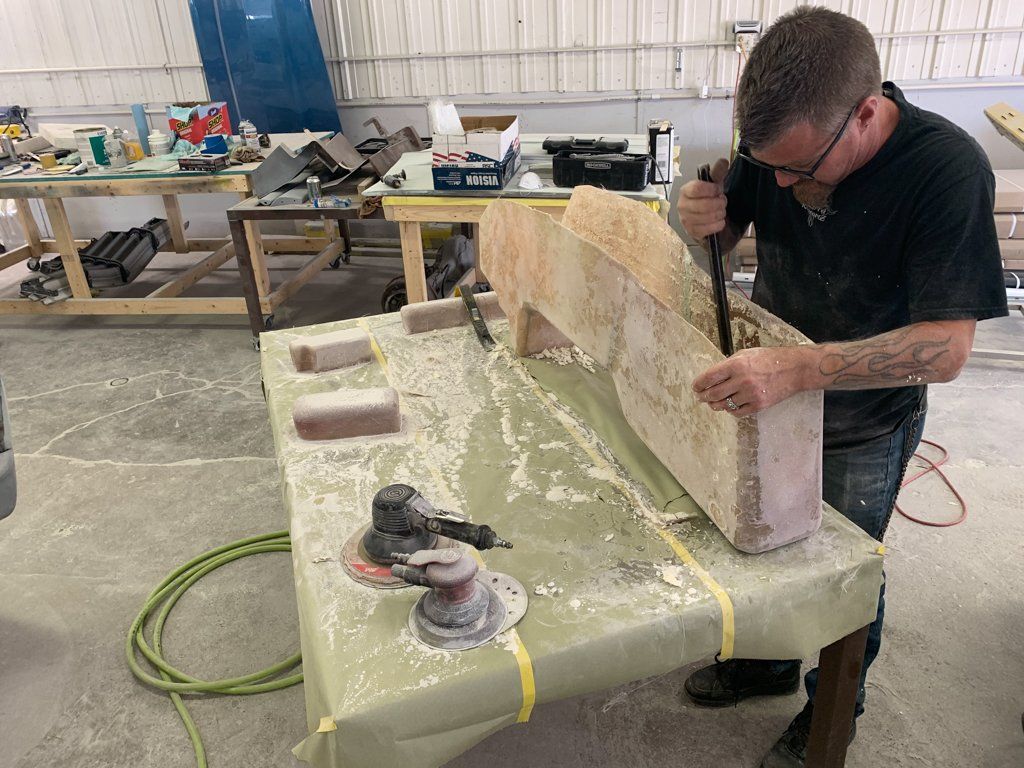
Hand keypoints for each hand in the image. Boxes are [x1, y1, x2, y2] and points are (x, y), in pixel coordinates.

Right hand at [678, 157, 729, 239]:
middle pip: (704, 205)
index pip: (697, 189)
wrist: (705, 218)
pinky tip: (719, 221)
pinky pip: (708, 229)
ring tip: (720, 211)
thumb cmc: (708, 199)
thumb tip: (723, 162)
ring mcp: (685, 220)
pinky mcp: (691, 232)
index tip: (718, 190)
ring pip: (708, 217)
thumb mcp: (713, 184)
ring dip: (720, 214)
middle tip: (722, 202)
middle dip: (719, 203)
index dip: (711, 189)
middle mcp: (682, 206)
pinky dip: (718, 225)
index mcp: (685, 191)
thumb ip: (718, 172)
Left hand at [692, 346, 811, 416]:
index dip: (699, 384)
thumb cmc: (769, 358)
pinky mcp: (758, 405)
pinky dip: (731, 410)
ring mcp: (750, 394)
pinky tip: (730, 406)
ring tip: (713, 403)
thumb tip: (712, 377)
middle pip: (713, 394)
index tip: (696, 387)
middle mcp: (742, 380)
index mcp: (736, 364)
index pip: (709, 377)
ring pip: (724, 405)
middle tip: (701, 397)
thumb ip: (729, 365)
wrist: (794, 369)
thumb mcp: (746, 354)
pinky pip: (737, 412)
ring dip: (716, 405)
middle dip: (704, 397)